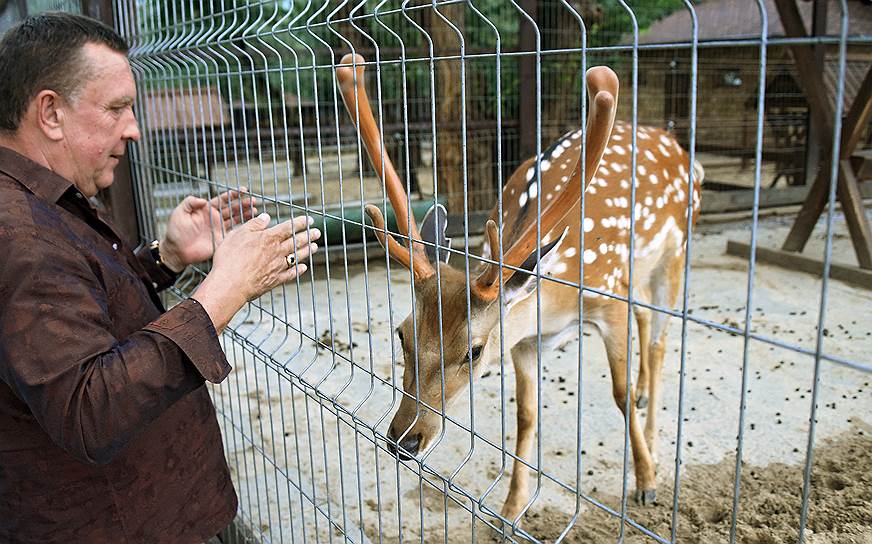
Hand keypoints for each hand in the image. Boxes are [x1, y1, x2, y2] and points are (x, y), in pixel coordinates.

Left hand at [159, 188, 258, 271]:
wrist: (176, 251)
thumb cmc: (175, 231)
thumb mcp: (179, 212)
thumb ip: (190, 202)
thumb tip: (204, 199)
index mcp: (206, 209)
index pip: (223, 199)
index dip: (233, 194)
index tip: (243, 190)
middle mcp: (215, 218)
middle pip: (233, 208)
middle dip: (243, 204)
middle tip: (253, 201)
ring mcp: (219, 229)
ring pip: (236, 219)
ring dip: (246, 214)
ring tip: (255, 210)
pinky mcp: (222, 240)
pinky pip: (235, 233)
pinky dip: (243, 228)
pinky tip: (251, 224)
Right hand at [191, 213, 320, 331]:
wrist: (230, 284)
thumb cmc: (230, 258)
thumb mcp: (238, 234)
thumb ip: (254, 225)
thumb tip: (266, 217)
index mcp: (269, 238)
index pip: (289, 228)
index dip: (300, 223)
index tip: (309, 220)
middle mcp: (277, 252)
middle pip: (296, 242)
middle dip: (308, 236)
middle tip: (317, 233)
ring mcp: (277, 267)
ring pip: (296, 257)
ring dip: (307, 251)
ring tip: (315, 247)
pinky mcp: (274, 280)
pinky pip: (290, 274)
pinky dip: (298, 271)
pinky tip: (303, 268)